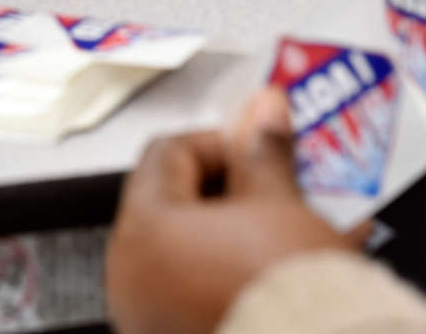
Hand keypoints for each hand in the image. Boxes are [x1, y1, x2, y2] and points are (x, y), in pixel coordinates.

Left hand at [105, 88, 365, 333]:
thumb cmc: (286, 297)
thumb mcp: (281, 205)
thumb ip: (265, 154)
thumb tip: (264, 112)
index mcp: (144, 232)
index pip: (168, 153)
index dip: (221, 141)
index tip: (258, 147)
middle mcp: (132, 279)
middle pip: (177, 204)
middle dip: (234, 190)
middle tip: (276, 185)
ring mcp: (150, 316)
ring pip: (192, 251)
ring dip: (240, 232)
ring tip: (292, 230)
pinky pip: (200, 289)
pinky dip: (236, 271)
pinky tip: (284, 270)